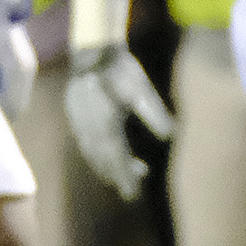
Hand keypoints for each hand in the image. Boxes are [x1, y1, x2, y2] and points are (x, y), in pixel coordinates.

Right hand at [65, 45, 174, 197]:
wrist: (91, 52)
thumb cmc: (120, 69)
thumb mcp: (141, 89)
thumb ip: (154, 114)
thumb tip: (171, 135)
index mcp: (105, 122)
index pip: (116, 157)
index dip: (124, 177)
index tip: (133, 194)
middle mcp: (89, 126)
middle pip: (102, 160)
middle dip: (115, 177)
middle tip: (130, 193)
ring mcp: (78, 123)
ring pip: (91, 154)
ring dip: (105, 168)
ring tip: (121, 178)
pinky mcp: (74, 118)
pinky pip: (85, 144)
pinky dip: (95, 156)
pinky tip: (106, 157)